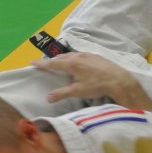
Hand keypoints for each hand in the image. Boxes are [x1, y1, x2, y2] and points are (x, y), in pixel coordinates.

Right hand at [32, 52, 151, 109]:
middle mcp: (78, 56)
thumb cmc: (97, 86)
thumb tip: (48, 98)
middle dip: (52, 60)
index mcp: (72, 64)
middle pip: (61, 57)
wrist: (119, 80)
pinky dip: (73, 58)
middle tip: (45, 63)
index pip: (53, 63)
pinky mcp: (96, 56)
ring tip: (59, 62)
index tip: (32, 62)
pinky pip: (80, 55)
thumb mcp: (78, 91)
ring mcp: (88, 54)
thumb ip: (62, 93)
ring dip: (63, 58)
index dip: (42, 63)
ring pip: (71, 55)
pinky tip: (76, 62)